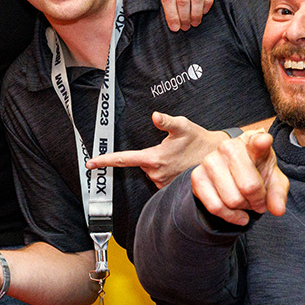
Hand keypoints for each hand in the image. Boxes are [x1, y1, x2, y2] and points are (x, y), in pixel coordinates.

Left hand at [87, 112, 226, 188]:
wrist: (214, 158)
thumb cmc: (198, 140)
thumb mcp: (183, 125)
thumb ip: (166, 121)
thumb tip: (155, 115)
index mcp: (154, 159)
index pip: (124, 159)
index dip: (106, 160)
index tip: (91, 163)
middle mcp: (156, 174)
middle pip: (140, 163)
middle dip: (149, 154)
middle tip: (168, 148)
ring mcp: (162, 183)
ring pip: (150, 170)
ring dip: (158, 162)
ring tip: (176, 156)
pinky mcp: (168, 188)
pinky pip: (158, 177)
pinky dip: (164, 169)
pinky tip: (177, 164)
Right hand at [189, 132, 287, 225]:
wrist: (233, 176)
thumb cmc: (257, 175)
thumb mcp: (274, 182)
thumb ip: (278, 194)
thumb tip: (278, 210)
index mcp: (252, 142)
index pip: (257, 141)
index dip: (261, 142)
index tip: (265, 141)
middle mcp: (229, 147)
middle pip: (248, 186)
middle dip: (257, 201)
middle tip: (258, 201)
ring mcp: (210, 160)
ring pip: (232, 199)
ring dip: (242, 208)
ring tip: (245, 202)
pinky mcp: (197, 176)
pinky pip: (215, 207)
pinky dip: (230, 216)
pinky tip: (237, 215)